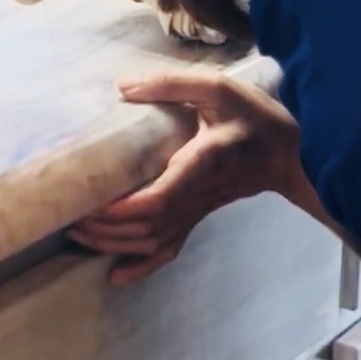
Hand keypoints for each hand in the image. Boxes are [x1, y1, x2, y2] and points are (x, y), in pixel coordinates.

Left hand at [70, 69, 300, 286]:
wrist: (290, 153)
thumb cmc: (254, 118)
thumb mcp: (218, 88)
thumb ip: (171, 85)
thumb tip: (122, 87)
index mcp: (201, 164)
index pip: (158, 200)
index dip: (121, 210)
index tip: (90, 203)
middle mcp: (197, 195)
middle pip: (146, 228)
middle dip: (105, 229)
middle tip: (70, 216)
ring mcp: (198, 212)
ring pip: (153, 242)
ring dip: (113, 244)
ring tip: (79, 232)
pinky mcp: (198, 217)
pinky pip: (170, 250)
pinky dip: (142, 267)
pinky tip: (116, 274)